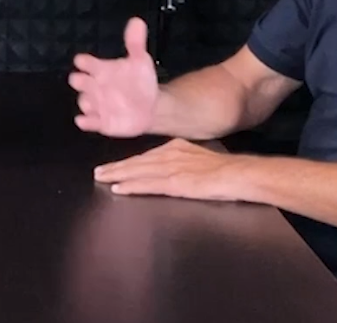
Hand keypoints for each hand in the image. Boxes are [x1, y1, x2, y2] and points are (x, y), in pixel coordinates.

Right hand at [68, 17, 158, 137]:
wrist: (149, 107)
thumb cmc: (140, 81)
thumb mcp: (140, 61)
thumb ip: (135, 43)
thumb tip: (136, 21)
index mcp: (101, 69)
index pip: (86, 62)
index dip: (83, 62)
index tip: (82, 61)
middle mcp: (95, 85)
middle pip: (78, 81)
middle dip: (79, 81)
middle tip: (83, 81)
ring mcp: (96, 104)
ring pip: (83, 102)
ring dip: (85, 101)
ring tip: (93, 101)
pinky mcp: (100, 121)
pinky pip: (88, 122)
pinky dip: (85, 121)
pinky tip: (86, 120)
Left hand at [92, 138, 247, 201]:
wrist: (238, 173)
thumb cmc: (225, 169)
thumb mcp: (200, 157)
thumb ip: (185, 160)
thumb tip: (179, 165)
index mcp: (176, 147)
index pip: (147, 155)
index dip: (129, 161)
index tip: (115, 165)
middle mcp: (170, 154)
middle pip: (137, 161)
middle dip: (116, 167)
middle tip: (98, 171)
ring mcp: (171, 168)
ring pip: (137, 171)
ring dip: (118, 175)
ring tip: (102, 178)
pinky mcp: (174, 183)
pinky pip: (147, 185)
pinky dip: (131, 186)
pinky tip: (119, 189)